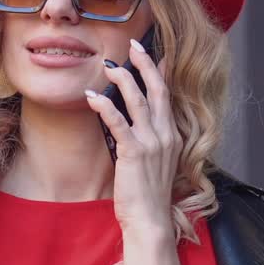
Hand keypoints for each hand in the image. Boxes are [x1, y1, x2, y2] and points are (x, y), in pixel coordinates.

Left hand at [84, 38, 177, 240]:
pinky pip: (119, 122)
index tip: (152, 53)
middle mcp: (166, 135)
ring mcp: (152, 143)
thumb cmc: (150, 194)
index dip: (159, 72)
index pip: (167, 95)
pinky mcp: (134, 152)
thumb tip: (135, 120)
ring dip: (123, 79)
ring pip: (138, 100)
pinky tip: (91, 97)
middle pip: (157, 89)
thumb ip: (150, 139)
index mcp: (172, 135)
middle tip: (133, 44)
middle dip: (145, 63)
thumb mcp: (156, 161)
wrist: (151, 220)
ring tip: (108, 65)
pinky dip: (104, 106)